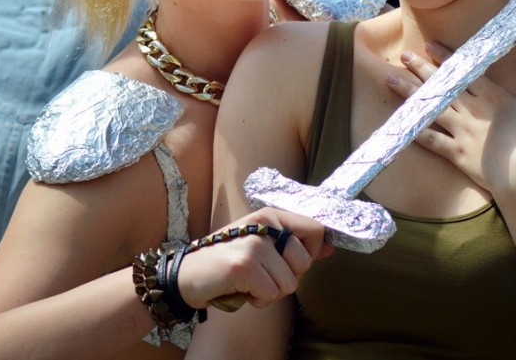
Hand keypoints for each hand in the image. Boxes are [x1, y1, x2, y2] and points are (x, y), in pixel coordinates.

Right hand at [177, 208, 331, 311]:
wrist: (186, 274)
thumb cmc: (227, 260)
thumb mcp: (262, 244)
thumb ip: (295, 244)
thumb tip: (330, 247)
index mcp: (271, 215)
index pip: (316, 229)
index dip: (310, 253)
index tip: (289, 262)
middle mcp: (265, 224)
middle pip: (304, 262)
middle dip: (286, 278)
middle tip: (261, 274)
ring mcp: (255, 244)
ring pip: (289, 283)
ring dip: (270, 291)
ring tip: (249, 281)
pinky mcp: (245, 265)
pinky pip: (271, 294)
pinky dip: (257, 300)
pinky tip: (240, 288)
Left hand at [386, 43, 515, 192]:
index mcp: (492, 97)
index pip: (465, 72)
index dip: (446, 57)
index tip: (429, 45)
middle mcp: (472, 110)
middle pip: (443, 85)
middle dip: (421, 68)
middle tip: (404, 55)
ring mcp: (461, 131)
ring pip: (431, 107)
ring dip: (410, 93)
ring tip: (390, 80)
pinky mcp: (455, 152)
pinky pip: (431, 140)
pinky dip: (415, 130)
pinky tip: (399, 122)